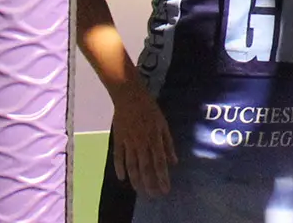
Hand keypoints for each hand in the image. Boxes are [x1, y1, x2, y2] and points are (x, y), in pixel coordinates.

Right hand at [108, 79, 176, 195]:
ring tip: (139, 190)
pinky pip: (118, 157)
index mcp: (155, 138)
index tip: (165, 189)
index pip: (160, 162)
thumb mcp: (163, 124)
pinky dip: (120, 168)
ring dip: (136, 180)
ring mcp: (129, 142)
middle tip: (153, 195)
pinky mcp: (118, 139)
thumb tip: (174, 161)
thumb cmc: (150, 109)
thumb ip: (168, 143)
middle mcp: (142, 143)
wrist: (130, 96)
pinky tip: (122, 178)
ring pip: (132, 165)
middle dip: (150, 183)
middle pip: (146, 168)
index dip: (163, 177)